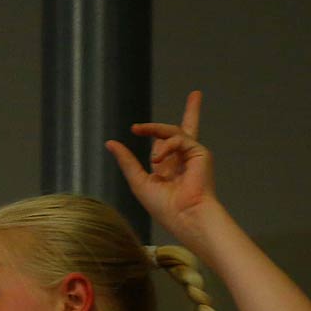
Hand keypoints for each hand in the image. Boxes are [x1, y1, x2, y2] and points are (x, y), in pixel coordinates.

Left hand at [105, 90, 219, 239]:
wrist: (184, 215)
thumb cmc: (164, 207)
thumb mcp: (138, 181)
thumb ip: (127, 161)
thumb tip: (110, 143)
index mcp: (167, 169)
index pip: (163, 144)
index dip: (154, 133)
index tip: (134, 128)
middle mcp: (181, 160)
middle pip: (184, 130)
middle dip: (192, 111)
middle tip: (195, 94)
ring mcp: (191, 156)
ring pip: (175, 130)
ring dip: (154, 128)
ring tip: (137, 129)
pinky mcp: (200, 153)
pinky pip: (179, 139)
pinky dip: (166, 146)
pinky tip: (157, 159)